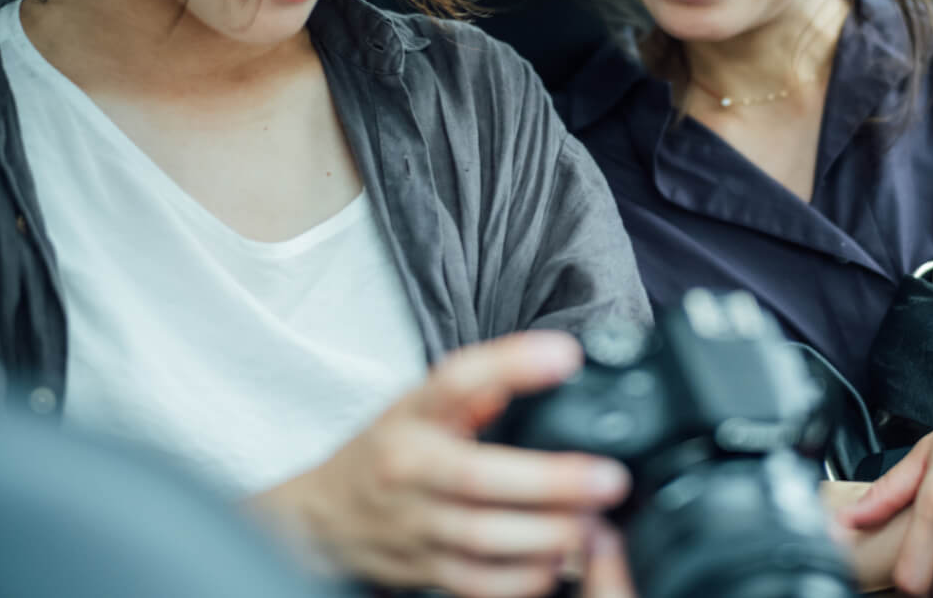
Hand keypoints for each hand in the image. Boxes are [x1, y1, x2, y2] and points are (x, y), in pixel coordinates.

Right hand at [251, 331, 631, 597]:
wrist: (323, 514)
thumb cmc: (387, 448)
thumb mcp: (421, 402)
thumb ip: (478, 386)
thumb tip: (544, 360)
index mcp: (411, 414)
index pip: (457, 379)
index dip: (512, 364)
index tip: (567, 356)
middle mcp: (409, 467)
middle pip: (478, 475)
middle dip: (551, 481)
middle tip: (609, 479)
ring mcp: (414, 524)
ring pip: (484, 538)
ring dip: (548, 534)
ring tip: (593, 522)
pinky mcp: (423, 570)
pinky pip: (479, 582)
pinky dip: (524, 577)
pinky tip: (560, 560)